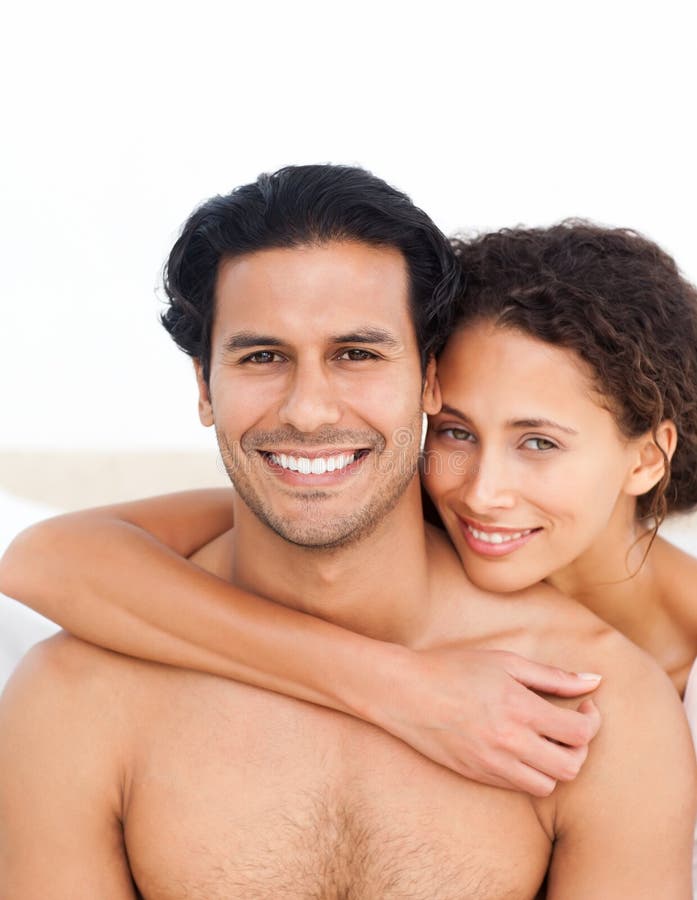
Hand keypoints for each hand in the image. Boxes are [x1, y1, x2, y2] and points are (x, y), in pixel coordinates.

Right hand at [371, 645, 601, 795]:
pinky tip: (519, 747)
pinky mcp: (477, 776)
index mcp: (520, 709)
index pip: (580, 733)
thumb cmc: (454, 668)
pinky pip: (518, 786)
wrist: (405, 692)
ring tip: (545, 740)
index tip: (584, 706)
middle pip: (571, 767)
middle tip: (569, 726)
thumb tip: (595, 681)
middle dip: (580, 748)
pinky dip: (528, 771)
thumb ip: (553, 675)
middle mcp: (510, 742)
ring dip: (555, 765)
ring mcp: (492, 764)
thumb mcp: (506, 662)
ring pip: (547, 785)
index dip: (592, 721)